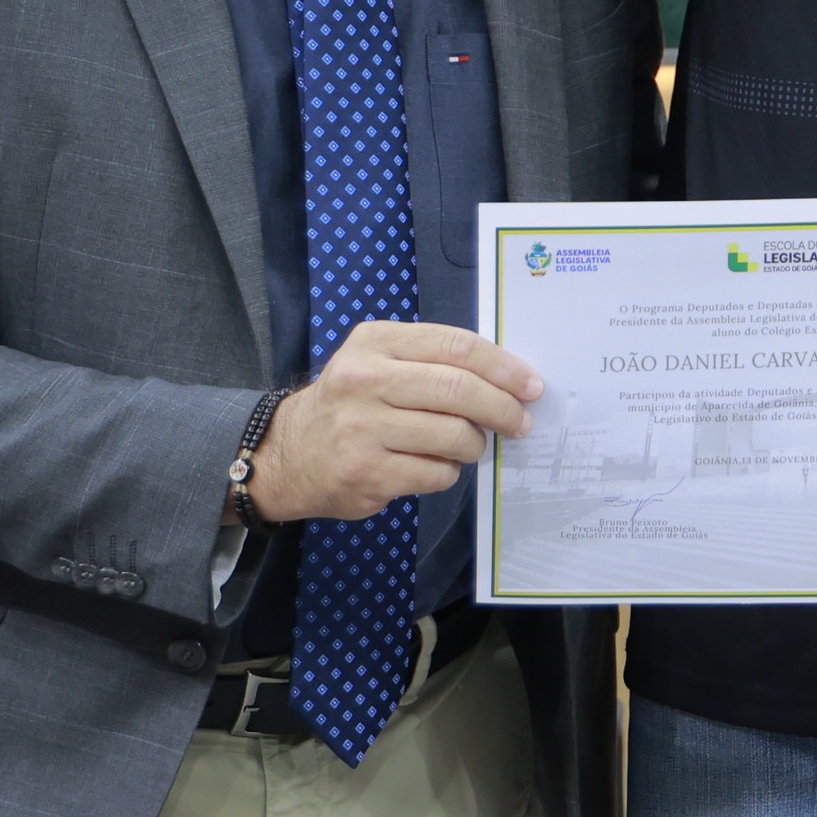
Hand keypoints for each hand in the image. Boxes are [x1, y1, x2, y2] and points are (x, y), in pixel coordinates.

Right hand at [247, 321, 543, 522]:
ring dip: (474, 443)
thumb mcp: (378, 361)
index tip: (530, 384)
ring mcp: (363, 430)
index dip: (502, 366)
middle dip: (502, 408)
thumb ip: (432, 360)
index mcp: (375, 343)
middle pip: (459, 390)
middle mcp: (365, 381)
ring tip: (468, 444)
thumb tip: (508, 377)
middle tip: (520, 421)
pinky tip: (434, 465)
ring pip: (453, 435)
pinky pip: (437, 473)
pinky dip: (449, 471)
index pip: (456, 346)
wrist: (287, 454)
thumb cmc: (349, 403)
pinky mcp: (368, 474)